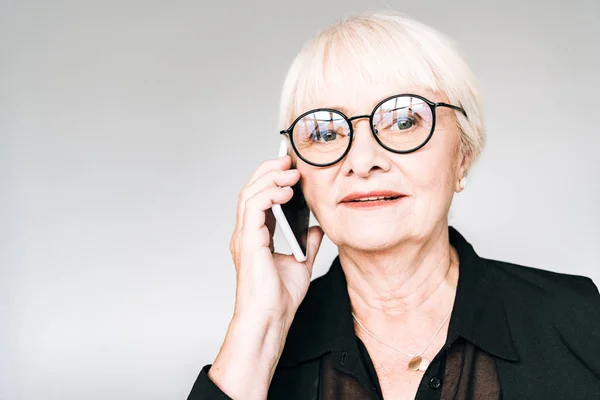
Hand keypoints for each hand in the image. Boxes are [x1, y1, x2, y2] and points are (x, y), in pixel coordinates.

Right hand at [230, 154, 323, 324]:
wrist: (271, 318)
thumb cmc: (279, 298)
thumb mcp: (301, 263)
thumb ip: (307, 243)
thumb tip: (317, 228)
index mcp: (255, 236)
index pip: (258, 198)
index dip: (272, 180)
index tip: (291, 168)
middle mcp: (246, 233)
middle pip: (250, 189)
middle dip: (269, 171)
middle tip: (289, 161)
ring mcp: (244, 236)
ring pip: (249, 193)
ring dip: (270, 178)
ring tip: (291, 172)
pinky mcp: (248, 241)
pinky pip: (254, 206)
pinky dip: (269, 194)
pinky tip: (286, 191)